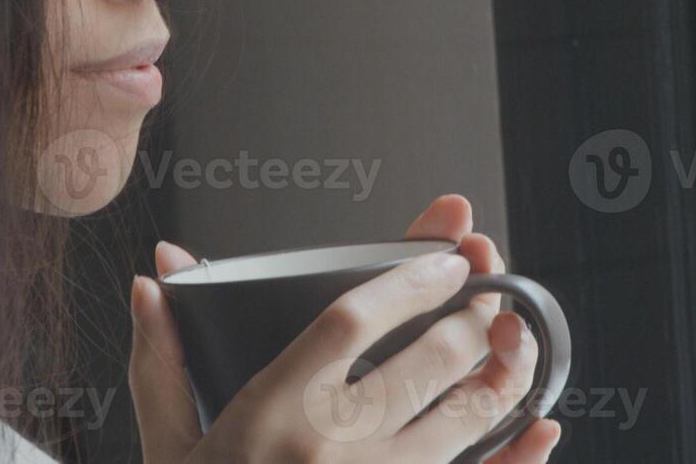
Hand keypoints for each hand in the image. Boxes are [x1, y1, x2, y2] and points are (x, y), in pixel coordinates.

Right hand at [128, 194, 561, 462]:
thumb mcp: (166, 448)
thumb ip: (161, 360)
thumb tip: (153, 280)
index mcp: (272, 413)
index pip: (354, 317)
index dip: (409, 276)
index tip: (448, 252)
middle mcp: (332, 450)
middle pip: (430, 360)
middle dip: (473, 317)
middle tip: (488, 297)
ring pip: (467, 418)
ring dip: (502, 374)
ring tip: (511, 346)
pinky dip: (519, 457)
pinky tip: (541, 430)